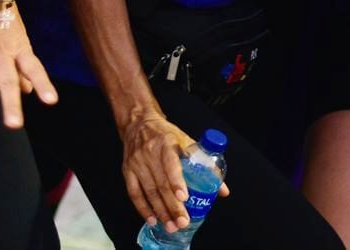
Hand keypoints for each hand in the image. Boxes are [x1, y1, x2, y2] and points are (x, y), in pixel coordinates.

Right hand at [0, 3, 55, 128]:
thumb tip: (28, 91)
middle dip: (11, 106)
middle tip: (14, 125)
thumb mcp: (20, 37)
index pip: (34, 69)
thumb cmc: (3, 15)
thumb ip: (23, 65)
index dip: (43, 85)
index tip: (51, 101)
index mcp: (20, 48)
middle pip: (7, 83)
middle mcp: (1, 54)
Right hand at [120, 113, 230, 233]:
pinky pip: (134, 193)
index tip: (184, 197)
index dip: (177, 182)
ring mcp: (137, 163)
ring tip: (171, 225)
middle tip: (182, 221)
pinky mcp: (127, 171)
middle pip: (161, 184)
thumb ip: (205, 163)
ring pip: (149, 191)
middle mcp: (150, 153)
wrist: (139, 124)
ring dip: (160, 211)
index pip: (171, 164)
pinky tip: (152, 219)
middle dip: (173, 206)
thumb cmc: (167, 135)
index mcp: (167, 143)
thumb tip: (222, 189)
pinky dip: (143, 208)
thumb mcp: (187, 141)